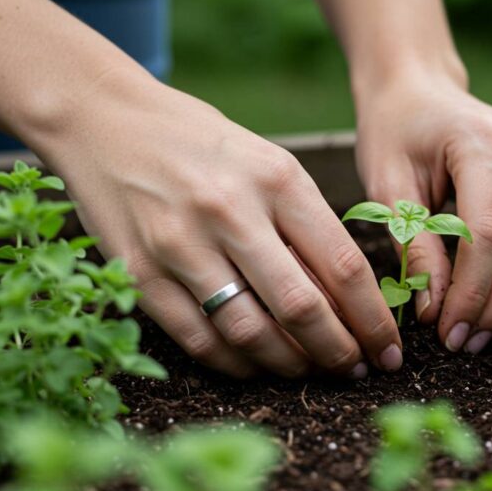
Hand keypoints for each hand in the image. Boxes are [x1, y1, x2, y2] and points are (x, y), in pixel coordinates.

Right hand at [34, 73, 402, 378]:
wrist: (104, 120)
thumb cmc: (202, 144)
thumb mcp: (268, 162)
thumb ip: (308, 223)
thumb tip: (349, 299)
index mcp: (276, 179)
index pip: (342, 266)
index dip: (372, 319)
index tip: (387, 349)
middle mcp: (230, 212)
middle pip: (301, 307)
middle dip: (338, 352)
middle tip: (354, 370)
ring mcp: (180, 244)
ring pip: (249, 332)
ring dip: (289, 364)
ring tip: (308, 370)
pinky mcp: (139, 272)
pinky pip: (198, 338)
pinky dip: (234, 363)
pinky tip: (256, 365)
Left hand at [354, 78, 491, 353]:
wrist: (419, 91)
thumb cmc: (395, 134)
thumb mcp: (386, 185)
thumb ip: (414, 245)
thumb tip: (437, 309)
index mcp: (480, 142)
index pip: (489, 231)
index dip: (472, 290)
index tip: (448, 330)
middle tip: (469, 341)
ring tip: (488, 333)